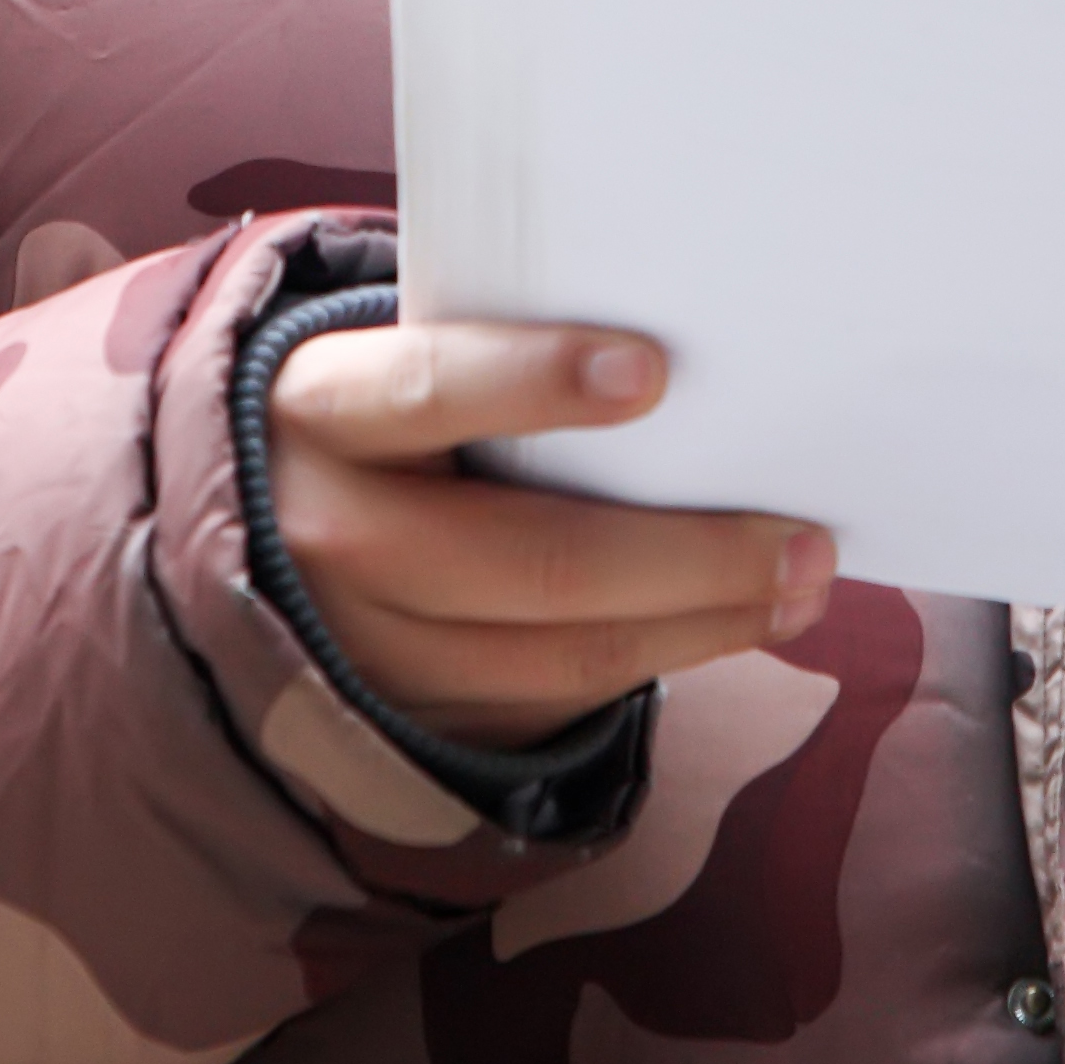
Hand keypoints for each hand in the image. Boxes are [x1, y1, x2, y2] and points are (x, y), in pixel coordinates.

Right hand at [262, 320, 834, 749]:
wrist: (260, 521)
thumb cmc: (378, 412)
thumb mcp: (388, 358)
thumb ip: (489, 350)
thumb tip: (679, 365)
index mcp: (323, 410)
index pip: (429, 388)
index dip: (536, 380)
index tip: (654, 371)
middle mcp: (331, 535)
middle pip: (529, 560)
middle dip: (686, 556)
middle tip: (804, 539)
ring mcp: (366, 644)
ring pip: (557, 650)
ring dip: (701, 624)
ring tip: (800, 589)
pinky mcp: (408, 713)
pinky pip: (552, 698)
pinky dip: (654, 661)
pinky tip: (727, 626)